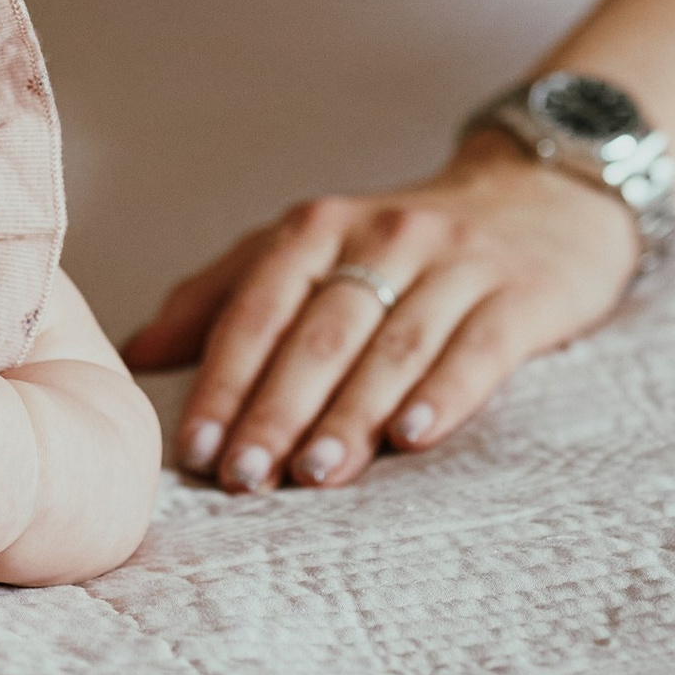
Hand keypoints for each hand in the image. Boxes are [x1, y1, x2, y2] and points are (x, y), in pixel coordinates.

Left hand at [122, 134, 638, 492]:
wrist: (541, 195)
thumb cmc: (399, 246)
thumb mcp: (308, 250)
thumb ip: (221, 296)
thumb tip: (133, 354)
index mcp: (316, 228)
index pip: (257, 309)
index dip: (224, 380)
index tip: (195, 450)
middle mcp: (383, 236)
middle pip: (320, 334)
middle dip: (276, 410)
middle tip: (244, 479)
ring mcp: (456, 262)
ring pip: (393, 346)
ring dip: (350, 415)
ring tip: (314, 475)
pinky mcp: (522, 293)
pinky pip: (477, 348)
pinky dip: (442, 393)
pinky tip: (412, 437)